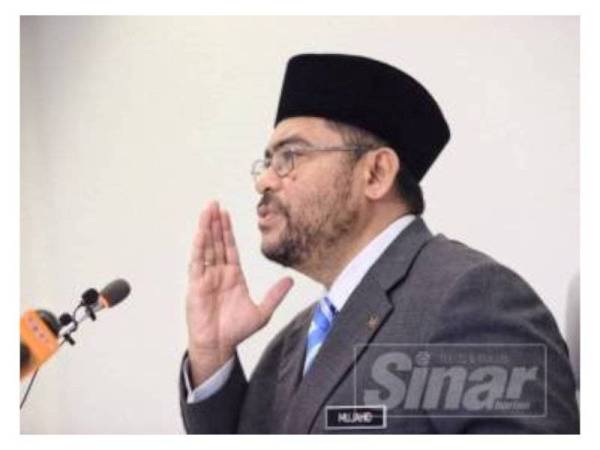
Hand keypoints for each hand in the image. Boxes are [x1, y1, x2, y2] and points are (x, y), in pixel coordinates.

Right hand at [185, 201, 293, 386]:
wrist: (220, 346)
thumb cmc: (237, 331)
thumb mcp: (262, 311)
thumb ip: (275, 294)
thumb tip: (290, 280)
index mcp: (233, 276)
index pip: (230, 248)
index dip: (228, 231)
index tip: (226, 213)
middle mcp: (219, 273)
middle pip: (217, 243)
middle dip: (216, 223)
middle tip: (214, 204)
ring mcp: (206, 278)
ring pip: (206, 248)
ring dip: (206, 229)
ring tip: (206, 211)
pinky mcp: (196, 286)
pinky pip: (197, 263)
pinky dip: (198, 248)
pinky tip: (200, 233)